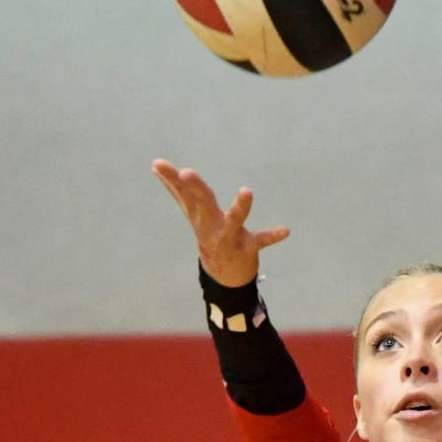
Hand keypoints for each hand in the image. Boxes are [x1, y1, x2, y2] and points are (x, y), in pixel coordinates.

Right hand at [152, 159, 289, 286]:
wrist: (224, 278)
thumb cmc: (209, 237)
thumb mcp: (192, 215)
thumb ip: (176, 191)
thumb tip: (156, 167)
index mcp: (199, 216)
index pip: (182, 194)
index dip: (171, 179)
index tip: (158, 163)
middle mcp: (211, 226)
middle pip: (202, 204)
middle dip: (195, 188)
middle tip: (186, 172)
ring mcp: (229, 238)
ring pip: (233, 221)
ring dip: (240, 208)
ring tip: (246, 191)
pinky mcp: (247, 248)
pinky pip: (261, 241)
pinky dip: (272, 236)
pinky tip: (286, 231)